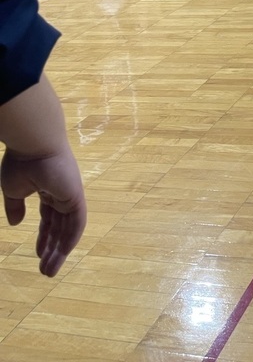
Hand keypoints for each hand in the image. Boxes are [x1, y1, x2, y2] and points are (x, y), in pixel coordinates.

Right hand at [1, 146, 86, 276]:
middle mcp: (61, 192)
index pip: (49, 217)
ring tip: (48, 272)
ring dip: (60, 251)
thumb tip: (16, 224)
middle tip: (45, 270)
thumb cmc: (21, 162)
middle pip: (59, 226)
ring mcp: (70, 194)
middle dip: (52, 248)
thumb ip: (15, 207)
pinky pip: (76, 223)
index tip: (38, 254)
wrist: (33, 144)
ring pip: (68, 228)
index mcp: (47, 188)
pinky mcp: (76, 196)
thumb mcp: (12, 189)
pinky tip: (60, 255)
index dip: (44, 236)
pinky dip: (69, 240)